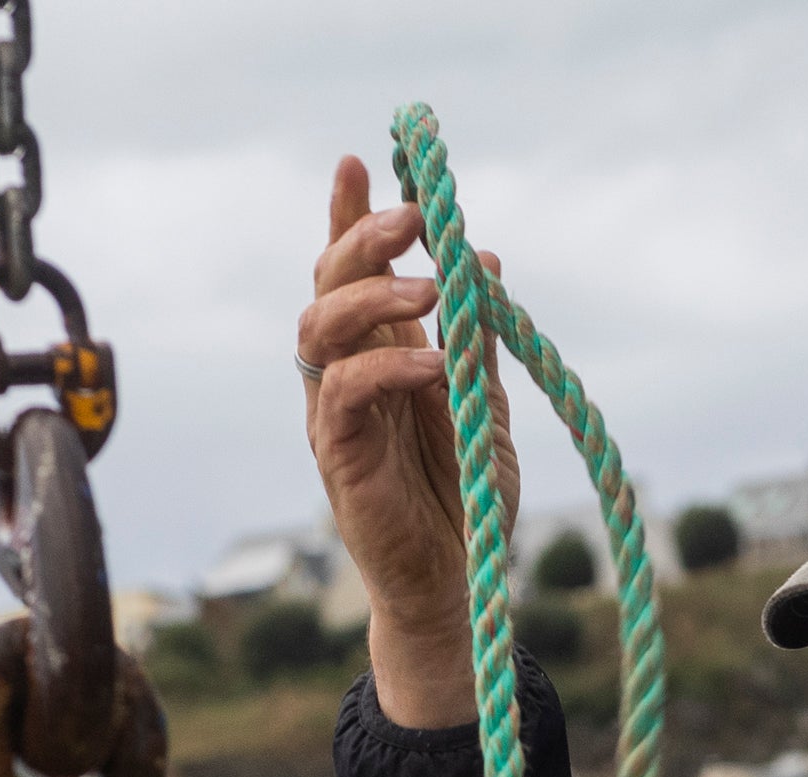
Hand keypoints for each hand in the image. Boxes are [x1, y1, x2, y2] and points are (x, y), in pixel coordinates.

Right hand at [298, 155, 489, 729]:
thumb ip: (478, 338)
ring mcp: (334, 417)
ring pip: (319, 331)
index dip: (350, 216)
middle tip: (414, 217)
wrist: (457, 585)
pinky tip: (433, 362)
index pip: (352, 272)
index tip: (365, 160)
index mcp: (376, 355)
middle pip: (327, 286)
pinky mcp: (338, 460)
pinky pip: (344, 395)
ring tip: (433, 289)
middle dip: (362, 240)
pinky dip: (386, 368)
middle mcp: (344, 376)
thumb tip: (488, 260)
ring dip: (373, 298)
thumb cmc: (463, 499)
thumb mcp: (482, 402)